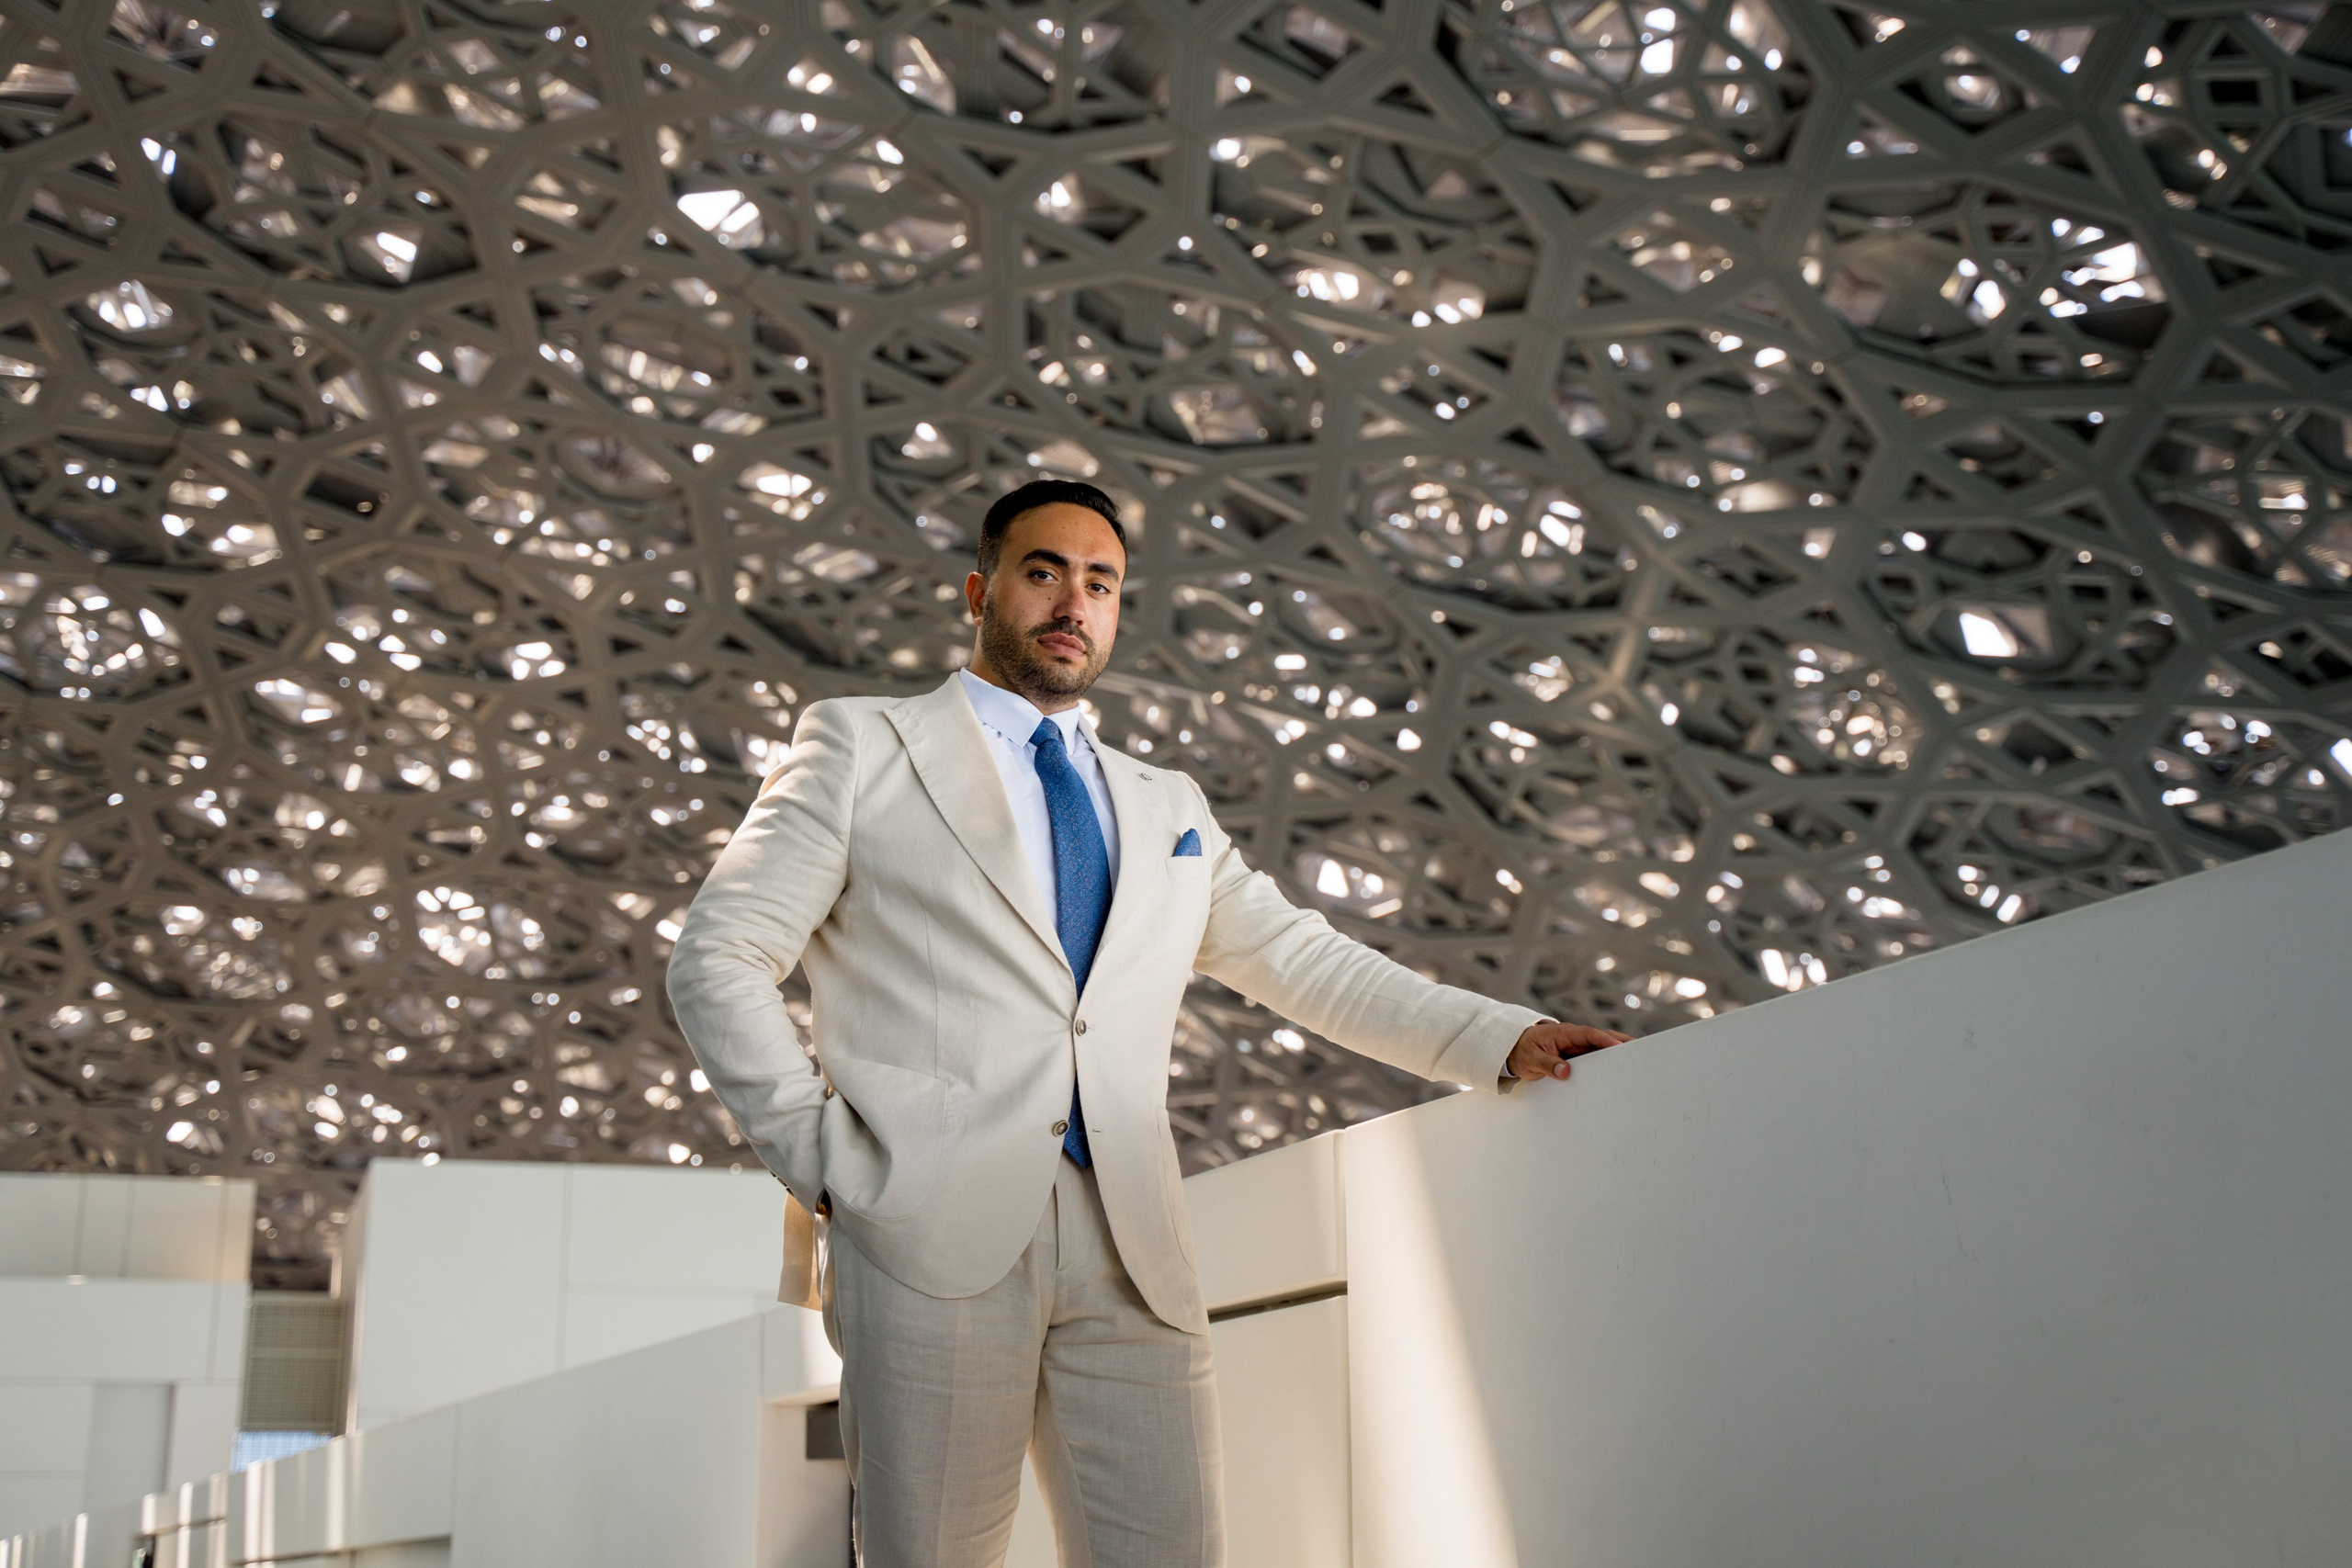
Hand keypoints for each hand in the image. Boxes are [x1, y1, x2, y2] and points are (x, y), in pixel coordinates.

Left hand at [1506, 1020, 1631, 1082]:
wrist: (1512, 1050)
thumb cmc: (1521, 1051)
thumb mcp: (1531, 1059)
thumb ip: (1548, 1065)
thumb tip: (1566, 1072)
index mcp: (1563, 1033)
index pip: (1588, 1035)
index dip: (1605, 1040)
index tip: (1619, 1047)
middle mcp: (1573, 1038)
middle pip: (1601, 1038)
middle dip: (1620, 1043)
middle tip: (1640, 1050)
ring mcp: (1575, 1047)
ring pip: (1599, 1049)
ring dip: (1615, 1054)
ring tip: (1635, 1062)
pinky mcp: (1574, 1056)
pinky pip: (1592, 1058)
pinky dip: (1605, 1062)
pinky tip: (1616, 1071)